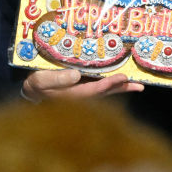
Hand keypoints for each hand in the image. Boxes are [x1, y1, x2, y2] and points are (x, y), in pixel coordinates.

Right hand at [22, 69, 143, 101]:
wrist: (31, 91)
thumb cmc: (35, 85)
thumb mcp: (40, 81)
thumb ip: (56, 79)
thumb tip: (76, 75)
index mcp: (71, 95)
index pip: (94, 90)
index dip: (109, 84)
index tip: (123, 78)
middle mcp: (81, 96)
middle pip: (106, 93)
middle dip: (122, 88)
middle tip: (139, 85)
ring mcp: (82, 93)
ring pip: (105, 91)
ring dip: (121, 87)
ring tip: (138, 85)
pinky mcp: (82, 89)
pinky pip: (100, 87)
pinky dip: (112, 84)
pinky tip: (122, 82)